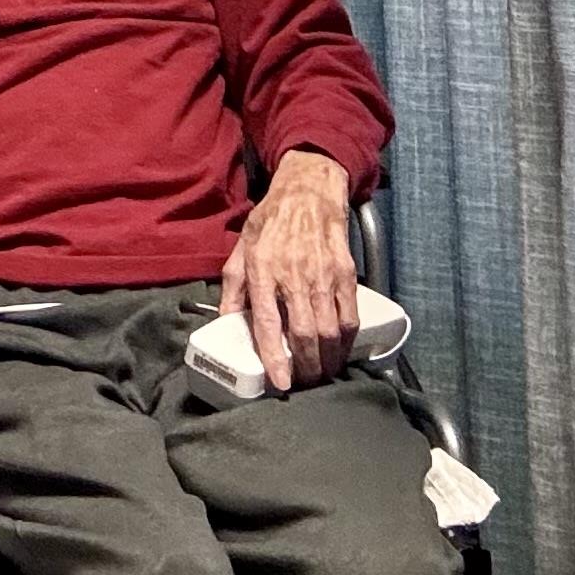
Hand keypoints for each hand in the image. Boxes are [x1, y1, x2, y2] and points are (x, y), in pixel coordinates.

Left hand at [219, 150, 356, 391]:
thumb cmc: (271, 221)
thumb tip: (226, 322)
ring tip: (323, 373)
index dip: (275, 358)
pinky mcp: (346, 273)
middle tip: (305, 384)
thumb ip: (233, 288)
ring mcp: (324, 275)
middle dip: (307, 367)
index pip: (269, 324)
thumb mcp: (241, 249)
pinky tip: (339, 349)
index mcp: (263, 272)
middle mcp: (294, 276)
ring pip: (330, 330)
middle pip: (305, 335)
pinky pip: (349, 315)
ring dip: (328, 359)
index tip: (282, 383)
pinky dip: (346, 339)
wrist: (309, 190)